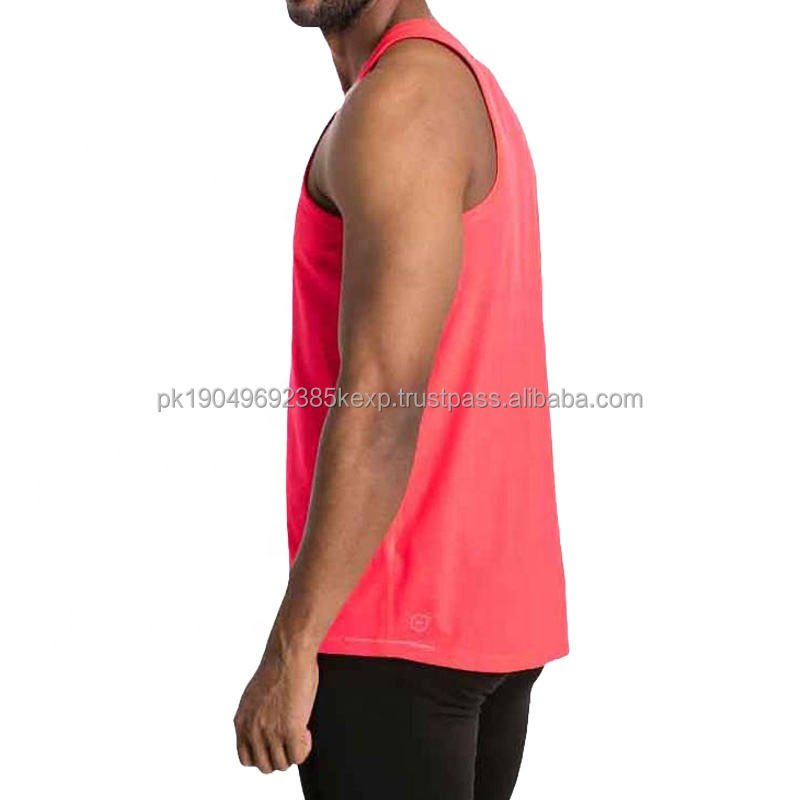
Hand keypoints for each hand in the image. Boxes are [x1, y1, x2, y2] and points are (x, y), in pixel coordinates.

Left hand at [234, 642, 318, 772]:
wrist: (289, 653)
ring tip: (300, 732)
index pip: (246, 758)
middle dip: (280, 755)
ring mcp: (270, 732)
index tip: (275, 742)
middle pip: (265, 766)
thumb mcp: (254, 696)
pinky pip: (298, 757)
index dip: (264, 753)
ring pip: (282, 764)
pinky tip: (306, 732)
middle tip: (290, 739)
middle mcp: (252, 730)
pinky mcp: (290, 730)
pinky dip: (304, 749)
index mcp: (241, 721)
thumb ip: (255, 716)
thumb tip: (266, 728)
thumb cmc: (278, 666)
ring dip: (293, 752)